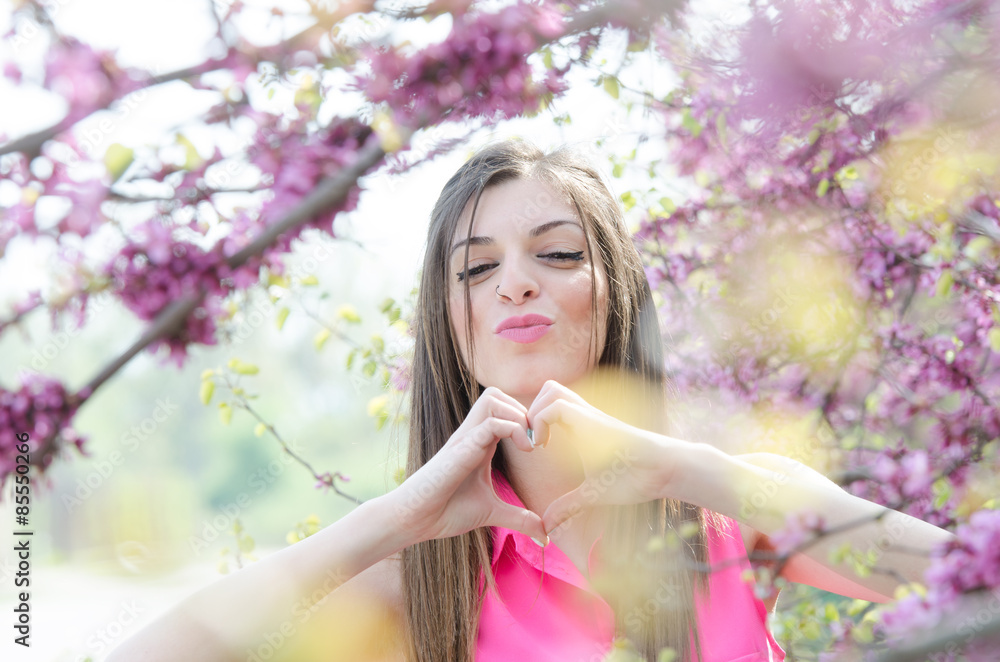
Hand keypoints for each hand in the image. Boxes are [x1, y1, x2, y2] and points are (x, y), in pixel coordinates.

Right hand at [387, 386, 546, 545]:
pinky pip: (490, 424)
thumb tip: (545, 535)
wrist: (415, 520)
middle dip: (523, 410)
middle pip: (497, 395)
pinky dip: (513, 429)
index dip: (526, 420)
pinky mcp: (461, 449)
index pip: (503, 411)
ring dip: (517, 414)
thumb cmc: (446, 511)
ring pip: (492, 399)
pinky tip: (525, 450)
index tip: (542, 445)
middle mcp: (472, 435)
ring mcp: (465, 439)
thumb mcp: (492, 513)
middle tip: (537, 439)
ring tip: (530, 443)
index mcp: (480, 444)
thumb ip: (519, 519)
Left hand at [526, 378, 681, 533]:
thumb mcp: (589, 494)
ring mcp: (588, 414)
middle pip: (547, 390)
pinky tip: (545, 446)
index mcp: (579, 428)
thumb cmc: (632, 479)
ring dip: (537, 413)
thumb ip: (566, 506)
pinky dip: (542, 422)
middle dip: (531, 411)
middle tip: (531, 442)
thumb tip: (546, 526)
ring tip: (538, 442)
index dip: (533, 421)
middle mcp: (582, 416)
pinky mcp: (593, 419)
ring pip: (550, 390)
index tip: (531, 449)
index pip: (548, 404)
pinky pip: (557, 406)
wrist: (661, 472)